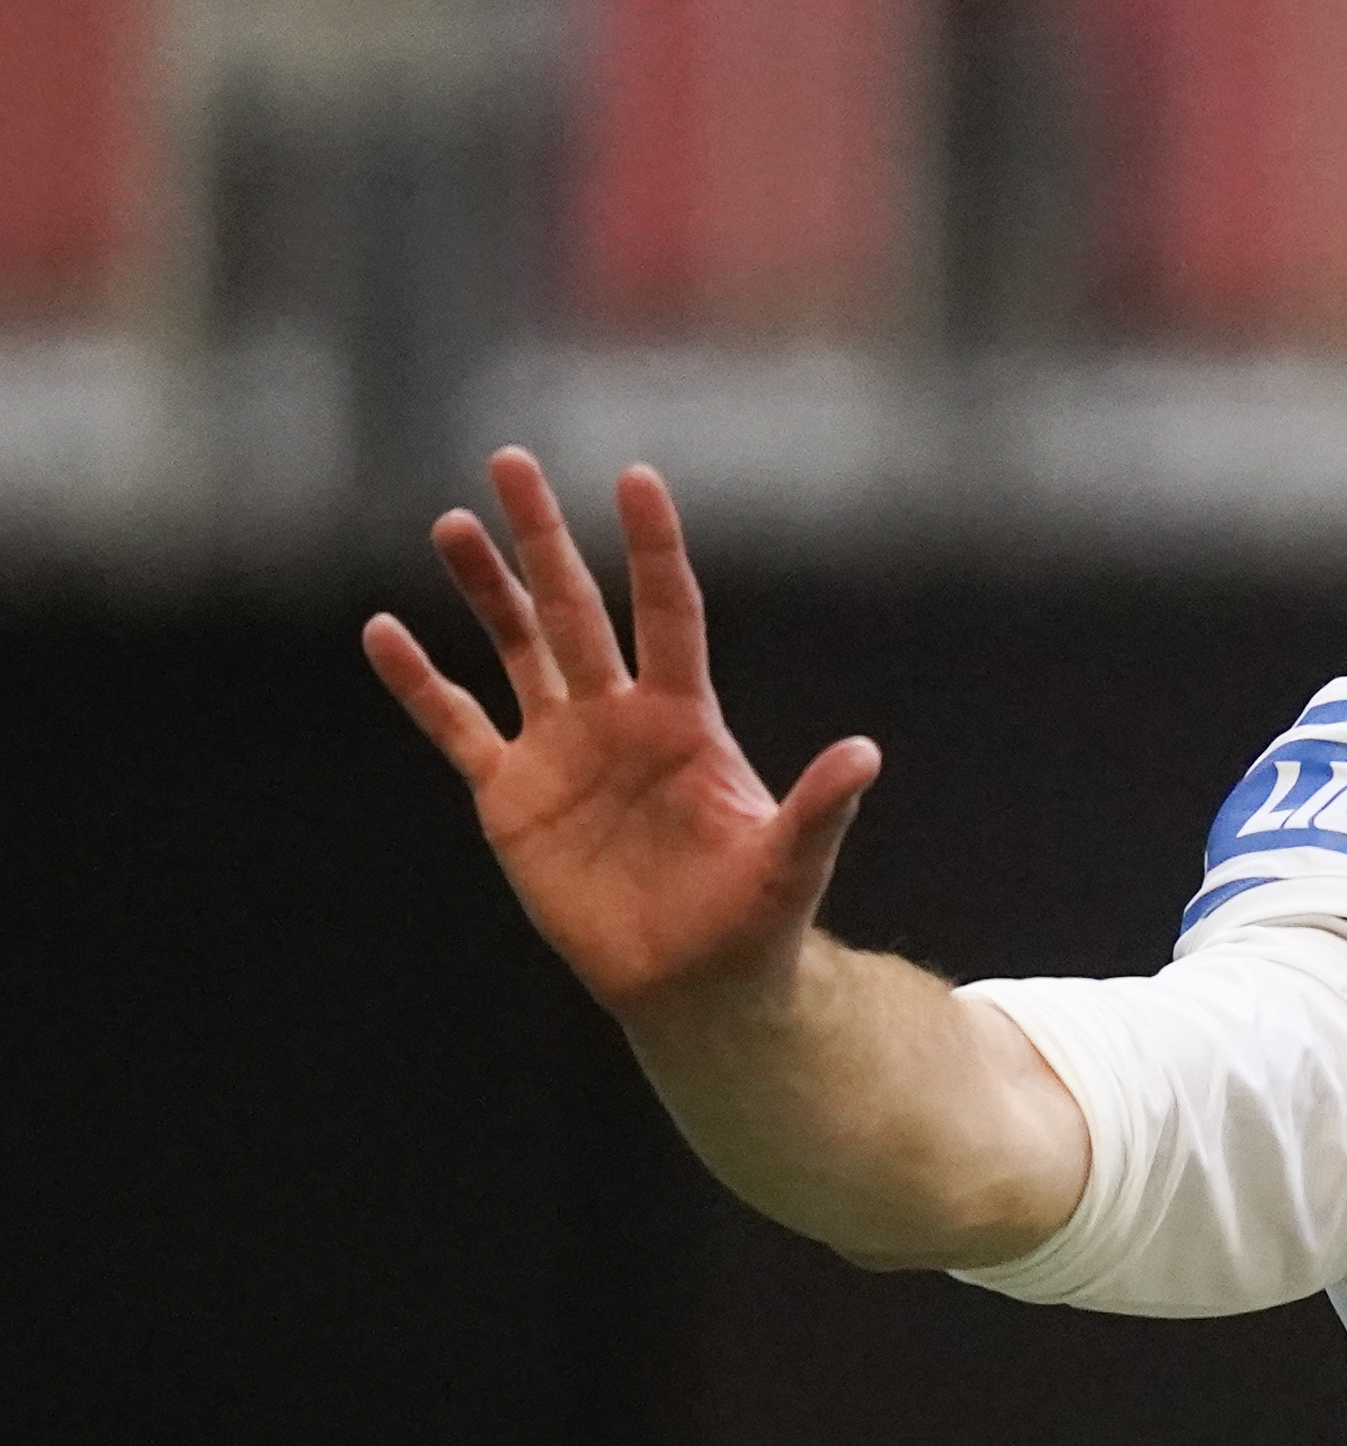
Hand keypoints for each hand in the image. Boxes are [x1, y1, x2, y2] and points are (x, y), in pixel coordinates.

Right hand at [364, 450, 879, 1027]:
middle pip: (574, 609)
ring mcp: (560, 750)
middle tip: (512, 461)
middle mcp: (618, 717)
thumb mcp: (789, 863)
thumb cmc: (751, 920)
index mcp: (684, 719)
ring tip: (454, 523)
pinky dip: (420, 683)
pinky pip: (456, 726)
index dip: (652, 549)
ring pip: (515, 648)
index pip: (666, 613)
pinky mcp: (512, 795)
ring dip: (483, 589)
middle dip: (544, 538)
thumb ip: (819, 807)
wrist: (692, 984)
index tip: (635, 478)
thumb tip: (865, 754)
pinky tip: (382, 632)